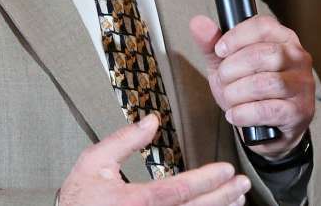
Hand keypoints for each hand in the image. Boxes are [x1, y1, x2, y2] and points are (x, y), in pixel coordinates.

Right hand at [57, 114, 251, 205]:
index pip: (178, 190)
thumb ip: (124, 140)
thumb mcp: (93, 162)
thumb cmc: (78, 201)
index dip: (207, 180)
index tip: (226, 170)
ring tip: (236, 199)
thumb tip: (151, 121)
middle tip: (242, 184)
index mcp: (134, 202)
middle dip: (223, 197)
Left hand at [190, 15, 315, 159]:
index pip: (263, 26)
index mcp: (283, 38)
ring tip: (230, 98)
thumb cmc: (249, 91)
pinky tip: (235, 114)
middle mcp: (298, 58)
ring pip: (266, 83)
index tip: (220, 50)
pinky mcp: (299, 111)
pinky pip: (268, 110)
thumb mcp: (227, 64)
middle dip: (233, 68)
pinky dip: (244, 113)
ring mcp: (302, 85)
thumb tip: (198, 23)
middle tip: (223, 79)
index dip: (236, 37)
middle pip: (264, 54)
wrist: (267, 129)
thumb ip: (211, 44)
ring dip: (238, 92)